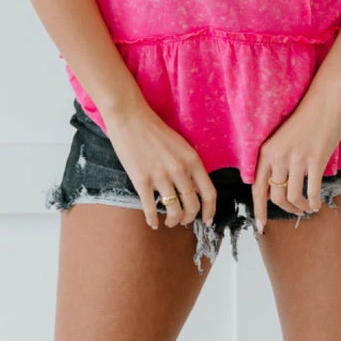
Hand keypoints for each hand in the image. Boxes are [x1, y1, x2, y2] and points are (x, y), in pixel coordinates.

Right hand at [104, 104, 217, 231]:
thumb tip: (193, 191)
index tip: (207, 221)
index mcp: (192, 159)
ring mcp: (160, 175)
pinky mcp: (141, 180)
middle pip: (192, 207)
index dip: (210, 211)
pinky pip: (151, 209)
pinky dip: (153, 220)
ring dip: (172, 222)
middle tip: (183, 221)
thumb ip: (189, 166)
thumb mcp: (181, 146)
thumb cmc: (155, 130)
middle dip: (188, 219)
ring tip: (169, 222)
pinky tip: (153, 222)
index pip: (209, 193)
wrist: (130, 118)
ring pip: (174, 212)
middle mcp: (179, 169)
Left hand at [251, 89, 340, 231]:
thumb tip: (276, 187)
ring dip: (300, 208)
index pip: (257, 188)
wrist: (325, 100)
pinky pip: (311, 191)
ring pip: (292, 197)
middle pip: (275, 197)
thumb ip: (277, 159)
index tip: (261, 227)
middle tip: (295, 212)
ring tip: (307, 209)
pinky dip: (313, 203)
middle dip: (286, 210)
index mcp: (267, 151)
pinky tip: (317, 204)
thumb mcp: (283, 138)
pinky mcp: (315, 160)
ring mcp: (296, 158)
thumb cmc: (306, 118)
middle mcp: (278, 156)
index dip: (258, 210)